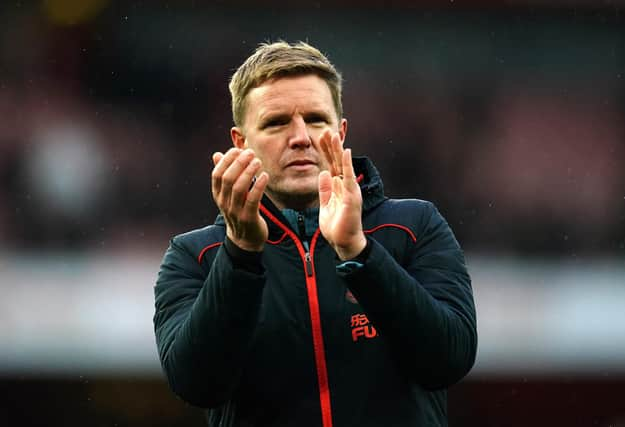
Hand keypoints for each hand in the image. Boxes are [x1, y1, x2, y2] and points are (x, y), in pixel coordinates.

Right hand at [211, 148, 268, 251]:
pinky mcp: (249, 218)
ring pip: (239, 188)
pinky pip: (253, 199)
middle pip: (228, 178)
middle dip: (239, 163)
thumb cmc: (239, 211)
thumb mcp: (229, 194)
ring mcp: (235, 211)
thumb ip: (224, 175)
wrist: (245, 240)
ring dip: (249, 172)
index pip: (217, 174)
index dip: (226, 160)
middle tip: (251, 153)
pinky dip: (259, 186)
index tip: (237, 150)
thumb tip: (217, 154)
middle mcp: (224, 203)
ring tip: (258, 162)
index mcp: (218, 195)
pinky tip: (265, 176)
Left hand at [318, 132, 366, 260]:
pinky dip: (347, 164)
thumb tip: (323, 173)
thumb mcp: (325, 204)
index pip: (331, 165)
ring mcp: (350, 189)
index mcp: (339, 187)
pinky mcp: (352, 196)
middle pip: (337, 162)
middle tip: (325, 130)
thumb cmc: (336, 226)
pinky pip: (349, 177)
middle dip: (331, 146)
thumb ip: (324, 189)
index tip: (319, 137)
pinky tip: (345, 151)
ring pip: (343, 165)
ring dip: (338, 150)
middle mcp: (346, 185)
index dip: (326, 151)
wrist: (344, 242)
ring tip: (334, 135)